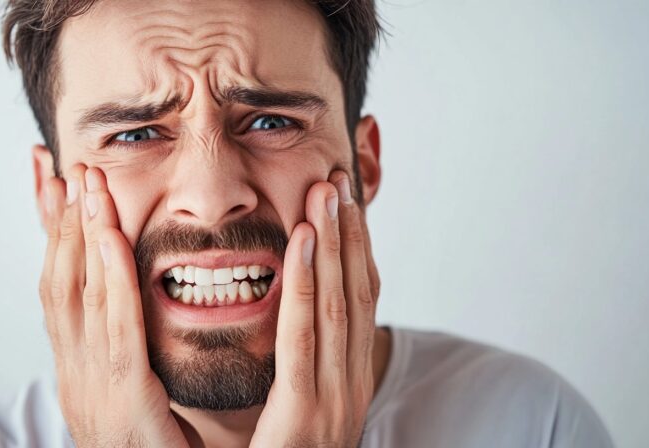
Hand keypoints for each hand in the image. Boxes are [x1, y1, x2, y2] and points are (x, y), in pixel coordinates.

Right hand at [39, 165, 187, 446]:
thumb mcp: (137, 394)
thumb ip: (132, 352)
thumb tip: (134, 312)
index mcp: (81, 370)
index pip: (62, 287)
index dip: (55, 233)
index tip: (55, 183)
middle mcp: (75, 373)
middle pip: (58, 282)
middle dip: (58, 222)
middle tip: (62, 165)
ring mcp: (90, 389)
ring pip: (77, 296)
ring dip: (79, 234)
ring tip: (83, 181)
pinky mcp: (123, 403)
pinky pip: (115, 329)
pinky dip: (110, 278)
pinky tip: (110, 237)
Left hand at [250, 171, 379, 446]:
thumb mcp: (291, 417)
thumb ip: (296, 374)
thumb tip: (291, 331)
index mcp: (345, 387)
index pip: (357, 306)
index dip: (354, 252)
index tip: (344, 206)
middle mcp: (349, 390)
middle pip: (355, 297)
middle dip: (348, 236)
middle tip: (338, 180)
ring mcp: (334, 405)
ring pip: (337, 308)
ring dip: (334, 246)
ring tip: (327, 193)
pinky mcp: (303, 421)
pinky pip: (305, 341)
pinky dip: (308, 287)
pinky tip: (303, 244)